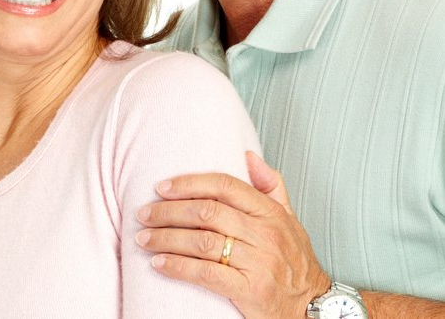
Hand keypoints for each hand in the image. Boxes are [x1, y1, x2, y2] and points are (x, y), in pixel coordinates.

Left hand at [134, 152, 330, 318]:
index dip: (189, 183)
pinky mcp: (251, 291)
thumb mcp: (290, 220)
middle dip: (168, 211)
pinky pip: (206, 274)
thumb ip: (271, 186)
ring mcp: (259, 263)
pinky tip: (159, 264)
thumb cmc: (295, 261)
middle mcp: (266, 234)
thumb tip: (248, 155)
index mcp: (271, 212)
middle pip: (207, 213)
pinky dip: (178, 267)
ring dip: (165, 238)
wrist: (316, 308)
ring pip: (202, 242)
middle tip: (143, 214)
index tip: (161, 187)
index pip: (225, 186)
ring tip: (143, 239)